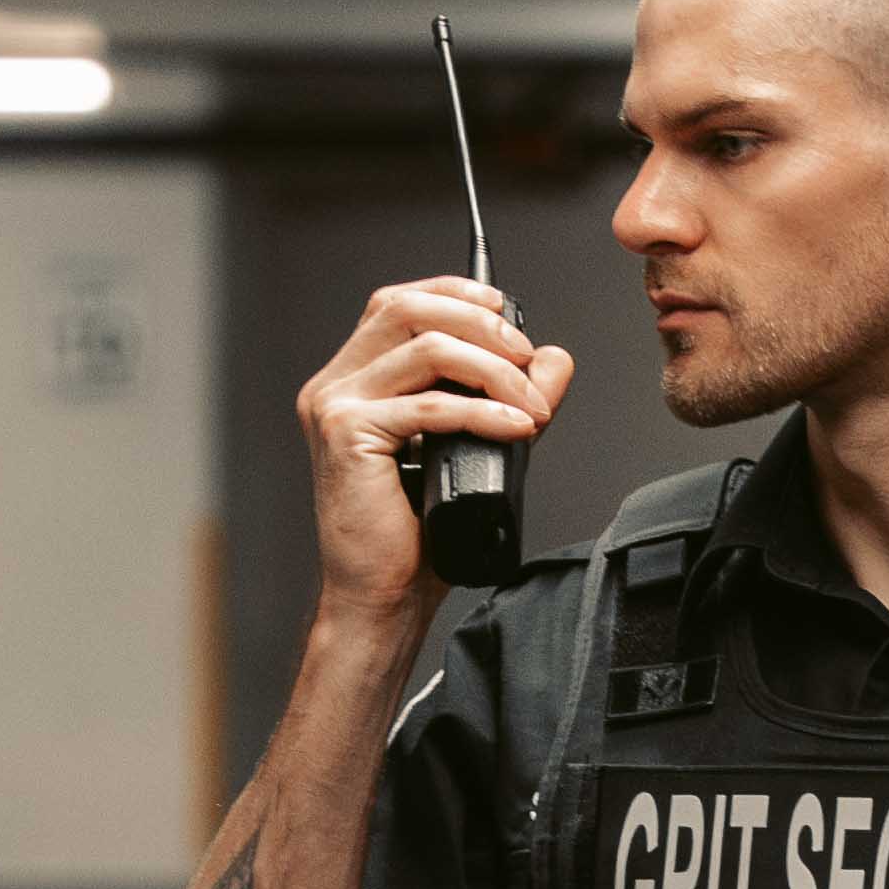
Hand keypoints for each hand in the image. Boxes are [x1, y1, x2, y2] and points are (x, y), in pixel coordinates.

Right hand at [301, 280, 570, 627]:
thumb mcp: (476, 448)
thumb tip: (553, 358)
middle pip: (410, 309)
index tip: (505, 309)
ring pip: (427, 350)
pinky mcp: (347, 435)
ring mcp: (334, 406)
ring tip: (531, 405)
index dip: (455, 293)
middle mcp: (336, 384)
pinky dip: (483, 412)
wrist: (382, 595)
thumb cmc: (415, 534)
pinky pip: (429, 406)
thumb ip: (510, 397)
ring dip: (494, 370)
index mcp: (354, 378)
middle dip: (482, 324)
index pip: (399, 302)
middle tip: (527, 357)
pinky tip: (515, 427)